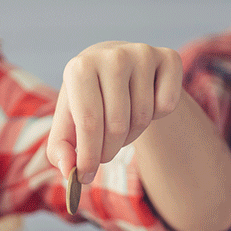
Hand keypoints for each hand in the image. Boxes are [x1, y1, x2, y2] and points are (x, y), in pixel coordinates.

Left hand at [48, 41, 182, 183]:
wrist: (116, 66)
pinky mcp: (169, 57)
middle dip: (109, 150)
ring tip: (122, 124)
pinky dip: (158, 116)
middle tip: (104, 153)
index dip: (89, 157)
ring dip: (132, 135)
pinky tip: (145, 104)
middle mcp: (112, 56)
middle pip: (117, 125)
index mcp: (80, 68)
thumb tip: (69, 171)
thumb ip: (60, 150)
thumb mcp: (68, 123)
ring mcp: (142, 53)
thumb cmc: (88, 100)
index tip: (86, 177)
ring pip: (143, 117)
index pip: (89, 123)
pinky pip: (167, 105)